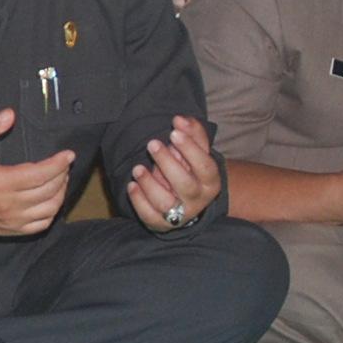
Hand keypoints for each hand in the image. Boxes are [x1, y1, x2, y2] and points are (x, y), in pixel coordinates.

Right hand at [0, 107, 75, 236]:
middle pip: (49, 191)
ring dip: (60, 192)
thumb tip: (10, 115)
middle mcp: (6, 204)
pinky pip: (41, 224)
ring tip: (60, 178)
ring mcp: (9, 220)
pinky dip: (51, 211)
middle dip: (62, 174)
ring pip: (49, 209)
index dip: (58, 164)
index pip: (40, 174)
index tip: (68, 154)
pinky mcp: (11, 230)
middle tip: (64, 163)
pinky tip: (51, 197)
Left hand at [125, 116, 219, 232]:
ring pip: (165, 203)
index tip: (174, 132)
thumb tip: (180, 119)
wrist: (188, 201)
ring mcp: (180, 214)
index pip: (205, 165)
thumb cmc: (190, 169)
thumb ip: (192, 133)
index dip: (190, 149)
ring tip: (137, 168)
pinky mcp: (161, 223)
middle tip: (152, 144)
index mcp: (210, 180)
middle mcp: (198, 199)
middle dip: (167, 163)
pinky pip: (149, 216)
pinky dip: (138, 201)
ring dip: (149, 184)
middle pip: (185, 184)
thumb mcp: (196, 151)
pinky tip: (131, 185)